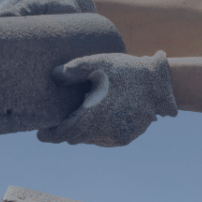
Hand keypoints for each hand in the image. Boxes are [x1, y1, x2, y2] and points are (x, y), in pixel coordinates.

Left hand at [40, 51, 177, 146]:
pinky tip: (97, 117)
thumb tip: (54, 75)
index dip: (49, 136)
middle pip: (75, 138)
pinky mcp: (126, 138)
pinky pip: (103, 139)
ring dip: (82, 131)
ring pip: (90, 139)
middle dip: (65, 131)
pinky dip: (96, 132)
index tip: (40, 133)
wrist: (161, 84)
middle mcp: (104, 132)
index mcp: (94, 116)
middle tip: (57, 121)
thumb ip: (75, 69)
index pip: (64, 134)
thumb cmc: (127, 71)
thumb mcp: (100, 62)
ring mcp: (116, 137)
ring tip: (79, 116)